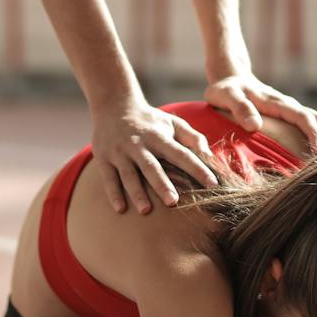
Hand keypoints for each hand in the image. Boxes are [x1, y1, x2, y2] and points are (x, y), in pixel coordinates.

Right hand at [91, 100, 220, 214]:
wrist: (113, 105)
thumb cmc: (150, 121)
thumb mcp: (173, 122)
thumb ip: (193, 138)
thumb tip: (211, 156)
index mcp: (159, 137)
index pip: (181, 154)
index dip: (197, 168)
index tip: (213, 184)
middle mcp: (139, 144)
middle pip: (152, 166)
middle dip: (162, 184)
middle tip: (173, 202)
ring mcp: (120, 152)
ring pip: (129, 174)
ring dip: (137, 192)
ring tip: (146, 210)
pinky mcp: (104, 158)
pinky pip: (108, 178)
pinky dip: (113, 194)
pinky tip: (121, 209)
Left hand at [203, 74, 316, 152]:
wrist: (231, 78)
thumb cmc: (226, 90)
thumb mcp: (226, 95)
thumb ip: (239, 108)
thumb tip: (254, 126)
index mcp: (277, 101)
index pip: (303, 118)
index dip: (314, 135)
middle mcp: (289, 105)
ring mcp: (291, 111)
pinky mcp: (289, 117)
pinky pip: (312, 127)